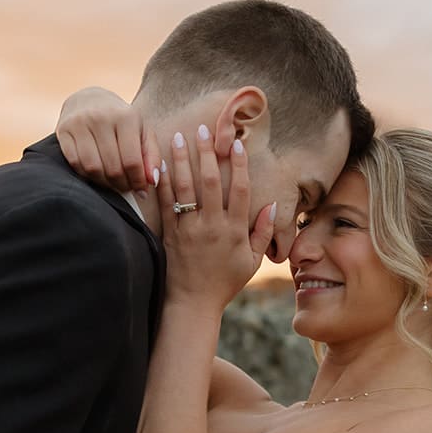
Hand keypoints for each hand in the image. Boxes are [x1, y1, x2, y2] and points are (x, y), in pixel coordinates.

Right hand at [56, 87, 157, 194]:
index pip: (132, 161)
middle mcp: (100, 117)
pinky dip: (86, 175)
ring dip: (104, 183)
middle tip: (126, 187)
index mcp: (125, 116)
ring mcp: (79, 123)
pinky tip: (95, 173)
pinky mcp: (63, 131)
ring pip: (93, 168)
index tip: (141, 190)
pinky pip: (75, 164)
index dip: (137, 181)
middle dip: (122, 184)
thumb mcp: (142, 132)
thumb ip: (152, 156)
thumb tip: (151, 182)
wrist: (89, 99)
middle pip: (113, 168)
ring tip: (112, 182)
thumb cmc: (121, 121)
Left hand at [158, 130, 275, 312]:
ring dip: (181, 161)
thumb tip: (272, 205)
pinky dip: (162, 183)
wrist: (193, 304)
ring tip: (178, 137)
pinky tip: (159, 164)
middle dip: (206, 153)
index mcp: (234, 231)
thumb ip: (263, 233)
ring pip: (185, 188)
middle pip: (210, 182)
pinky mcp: (170, 235)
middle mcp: (212, 226)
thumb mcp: (252, 262)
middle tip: (203, 129)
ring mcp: (189, 230)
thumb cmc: (225, 283)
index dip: (239, 165)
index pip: (239, 190)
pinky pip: (166, 204)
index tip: (236, 144)